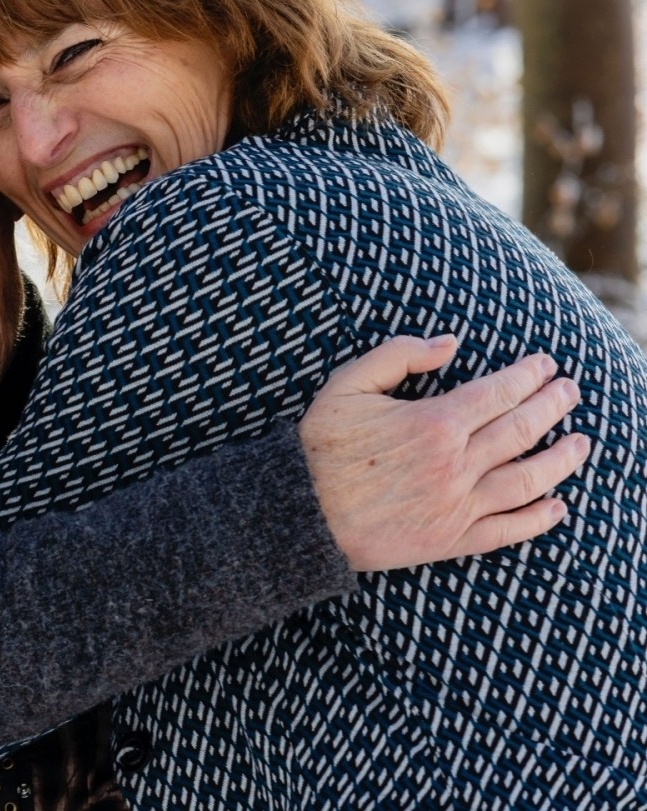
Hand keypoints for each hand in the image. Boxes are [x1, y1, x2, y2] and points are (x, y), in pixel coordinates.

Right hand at [300, 334, 585, 571]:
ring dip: (561, 459)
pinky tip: (557, 506)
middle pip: (521, 430)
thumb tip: (449, 342)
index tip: (546, 364)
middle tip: (571, 391)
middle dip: (553, 406)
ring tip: (581, 443)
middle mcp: (455, 464)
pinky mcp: (450, 539)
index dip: (528, 376)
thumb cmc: (319, 446)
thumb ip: (398, 355)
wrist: (299, 513)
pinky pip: (508, 530)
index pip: (499, 393)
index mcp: (434, 423)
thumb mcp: (347, 385)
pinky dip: (539, 519)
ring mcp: (457, 505)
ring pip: (527, 480)